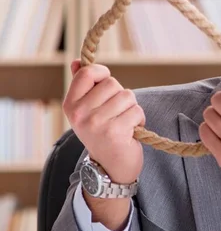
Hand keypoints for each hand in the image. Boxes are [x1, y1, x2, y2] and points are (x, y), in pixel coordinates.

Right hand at [63, 59, 144, 184]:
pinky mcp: (115, 131)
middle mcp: (80, 114)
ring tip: (124, 123)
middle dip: (121, 96)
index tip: (107, 84)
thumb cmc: (101, 134)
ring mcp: (96, 123)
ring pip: (127, 96)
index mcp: (70, 105)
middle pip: (113, 83)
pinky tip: (131, 132)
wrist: (109, 168)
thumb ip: (83, 86)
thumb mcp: (86, 111)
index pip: (88, 73)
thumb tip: (77, 61)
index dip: (103, 74)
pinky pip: (136, 111)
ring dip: (132, 109)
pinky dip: (139, 120)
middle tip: (116, 114)